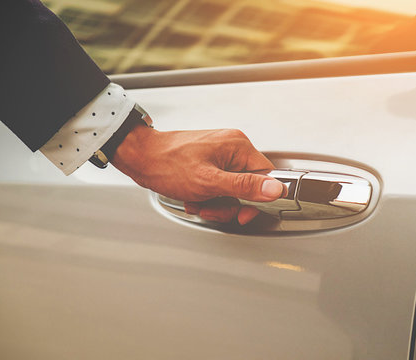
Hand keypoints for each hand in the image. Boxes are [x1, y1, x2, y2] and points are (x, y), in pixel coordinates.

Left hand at [111, 124, 285, 224]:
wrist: (140, 158)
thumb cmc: (168, 164)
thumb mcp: (209, 182)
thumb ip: (244, 187)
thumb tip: (275, 190)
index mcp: (238, 146)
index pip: (266, 176)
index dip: (257, 199)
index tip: (243, 211)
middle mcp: (232, 147)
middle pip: (248, 186)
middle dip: (228, 203)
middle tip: (211, 205)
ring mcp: (220, 154)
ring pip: (232, 190)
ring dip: (215, 202)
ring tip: (197, 200)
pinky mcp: (209, 162)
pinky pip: (219, 186)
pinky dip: (207, 196)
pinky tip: (193, 197)